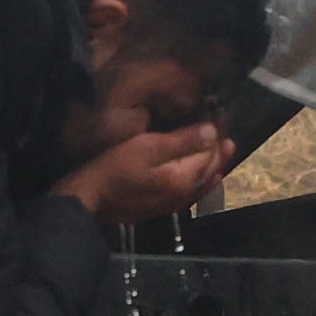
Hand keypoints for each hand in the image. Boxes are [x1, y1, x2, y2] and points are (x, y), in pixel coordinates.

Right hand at [50, 121, 227, 223]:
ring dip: (215, 161)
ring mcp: (177, 202)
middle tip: (221, 122)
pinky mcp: (165, 206)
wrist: (91, 198)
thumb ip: (183, 141)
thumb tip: (214, 132)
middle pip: (212, 166)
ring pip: (206, 179)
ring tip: (223, 144)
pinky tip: (207, 173)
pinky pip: (195, 190)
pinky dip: (205, 177)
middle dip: (219, 144)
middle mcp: (187, 192)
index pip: (211, 150)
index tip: (218, 110)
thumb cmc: (116, 167)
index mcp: (185, 176)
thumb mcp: (147, 147)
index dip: (217, 129)